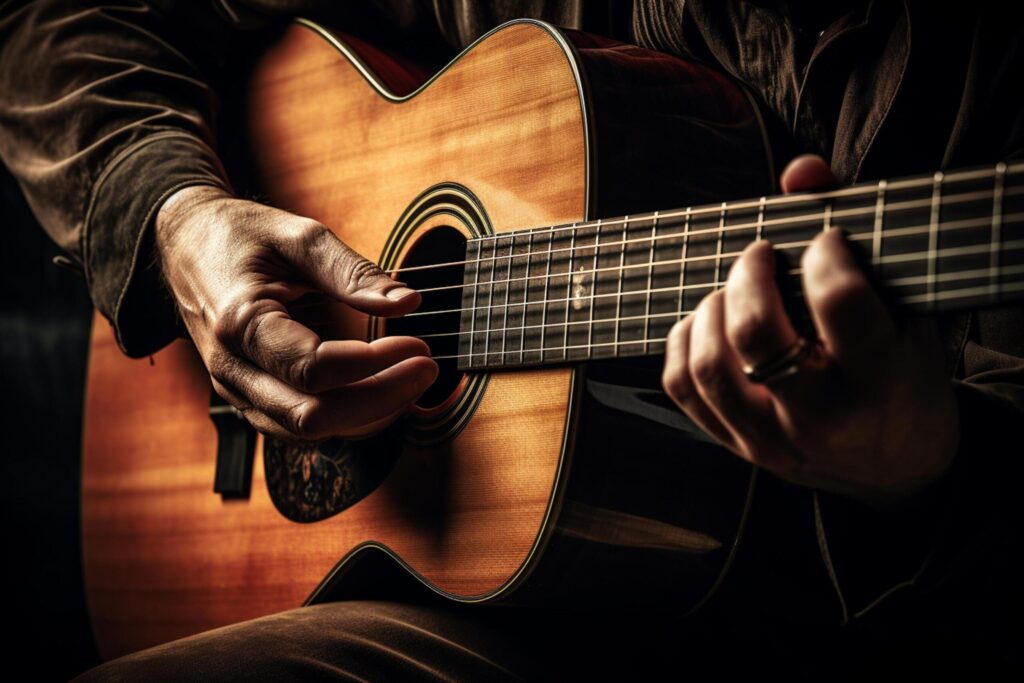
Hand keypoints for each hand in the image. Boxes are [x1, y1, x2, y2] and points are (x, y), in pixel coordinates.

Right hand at [156, 185, 438, 440]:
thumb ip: (352, 271)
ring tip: (411, 380)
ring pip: (306, 432)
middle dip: (380, 399)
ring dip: (367, 414)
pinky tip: (379, 391)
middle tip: (427, 369)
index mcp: (240, 323)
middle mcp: (231, 368)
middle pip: (312, 416)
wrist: (183, 243)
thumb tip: (409, 303)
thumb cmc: (238, 234)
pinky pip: (296, 426)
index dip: (374, 364)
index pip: (314, 368)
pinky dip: (344, 417)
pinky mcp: (246, 396)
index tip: (417, 343)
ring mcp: (235, 389)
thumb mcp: (297, 235)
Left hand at [662, 155, 958, 505]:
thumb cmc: (903, 379)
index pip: (840, 306)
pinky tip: (706, 322)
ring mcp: (771, 438)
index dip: (825, 256)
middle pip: (757, 338)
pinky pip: (684, 390)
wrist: (895, 469)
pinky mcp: (737, 445)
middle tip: (759, 255)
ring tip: (731, 291)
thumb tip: (800, 171)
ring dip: (710, 310)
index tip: (824, 241)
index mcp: (880, 381)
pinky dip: (682, 343)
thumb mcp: (906, 315)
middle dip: (748, 277)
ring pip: (709, 367)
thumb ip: (860, 239)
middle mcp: (821, 417)